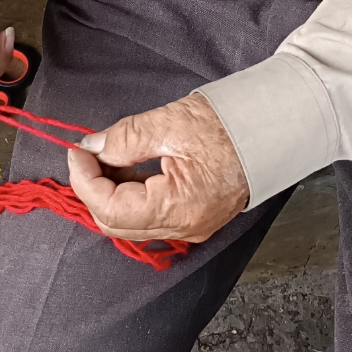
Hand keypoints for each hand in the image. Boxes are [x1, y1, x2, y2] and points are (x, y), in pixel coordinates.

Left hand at [65, 92, 248, 245]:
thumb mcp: (171, 123)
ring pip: (131, 222)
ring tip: (108, 155)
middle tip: (88, 153)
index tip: (77, 151)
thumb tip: (91, 147)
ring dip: (110, 191)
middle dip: (93, 188)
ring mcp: (191, 227)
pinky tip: (128, 167)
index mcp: (179, 207)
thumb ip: (125, 138)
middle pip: (117, 223)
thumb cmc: (230, 125)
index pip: (110, 208)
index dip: (85, 180)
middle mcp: (184, 227)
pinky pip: (150, 216)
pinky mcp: (194, 218)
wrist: (274, 128)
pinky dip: (130, 194)